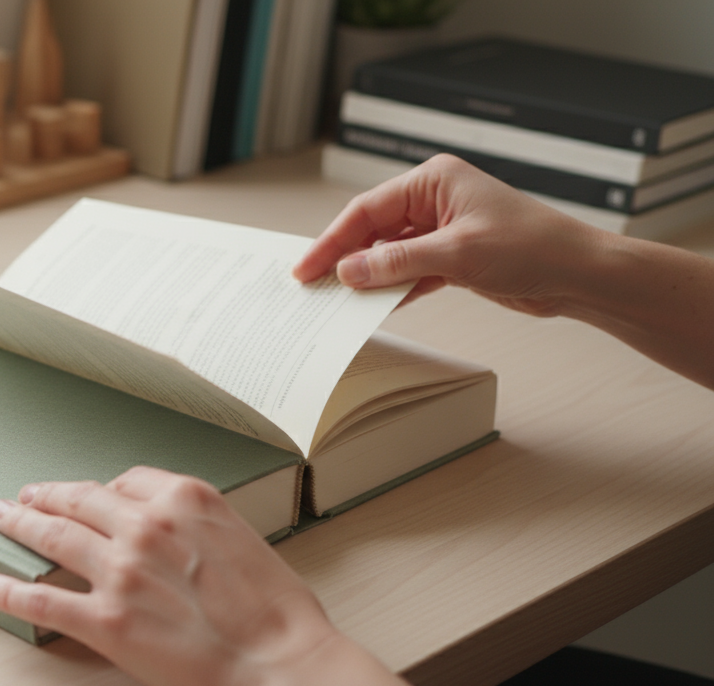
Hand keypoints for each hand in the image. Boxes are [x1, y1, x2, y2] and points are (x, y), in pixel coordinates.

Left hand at [0, 467, 337, 685]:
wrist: (278, 664)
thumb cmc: (275, 612)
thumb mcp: (243, 536)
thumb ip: (198, 524)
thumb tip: (172, 530)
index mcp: (184, 499)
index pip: (126, 480)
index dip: (99, 488)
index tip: (86, 493)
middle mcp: (146, 526)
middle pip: (79, 499)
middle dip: (45, 495)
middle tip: (25, 495)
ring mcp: (121, 572)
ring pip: (52, 536)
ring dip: (19, 524)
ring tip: (1, 519)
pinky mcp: (105, 620)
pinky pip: (41, 600)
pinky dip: (8, 591)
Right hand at [294, 153, 608, 316]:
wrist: (579, 275)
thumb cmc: (533, 247)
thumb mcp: (457, 254)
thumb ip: (397, 262)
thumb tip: (349, 271)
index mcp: (434, 180)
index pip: (367, 210)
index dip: (332, 240)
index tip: (307, 268)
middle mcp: (434, 200)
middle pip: (372, 230)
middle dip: (344, 259)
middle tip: (313, 286)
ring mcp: (442, 230)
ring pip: (387, 253)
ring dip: (366, 277)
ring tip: (337, 300)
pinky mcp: (451, 258)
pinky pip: (408, 271)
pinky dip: (391, 288)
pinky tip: (374, 305)